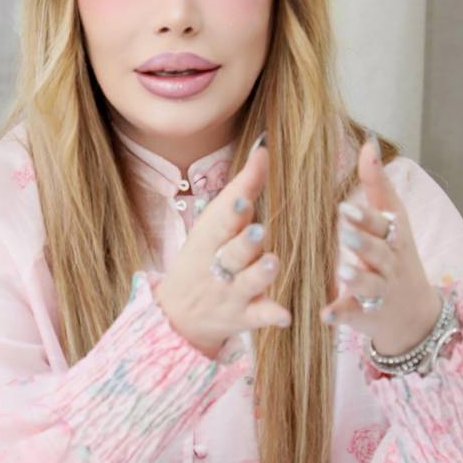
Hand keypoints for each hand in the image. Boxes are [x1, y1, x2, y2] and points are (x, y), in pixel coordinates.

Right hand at [152, 141, 291, 359]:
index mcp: (209, 239)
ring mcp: (232, 293)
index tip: (243, 197)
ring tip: (271, 263)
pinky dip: (272, 316)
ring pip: (249, 283)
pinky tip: (285, 315)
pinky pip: (260, 317)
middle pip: (233, 253)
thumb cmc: (202, 258)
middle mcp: (219, 265)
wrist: (177, 316)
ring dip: (260, 273)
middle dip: (244, 242)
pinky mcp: (244, 317)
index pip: (221, 220)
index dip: (232, 210)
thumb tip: (265, 145)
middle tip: (258, 231)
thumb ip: (242, 189)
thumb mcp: (212, 225)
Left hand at [320, 137, 441, 357]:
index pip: (385, 223)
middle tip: (344, 232)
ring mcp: (381, 292)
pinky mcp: (367, 315)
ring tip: (341, 270)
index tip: (344, 205)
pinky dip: (340, 315)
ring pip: (370, 285)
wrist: (415, 315)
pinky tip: (324, 313)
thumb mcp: (395, 221)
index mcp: (395, 238)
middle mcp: (391, 264)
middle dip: (363, 242)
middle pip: (378, 252)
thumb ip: (378, 185)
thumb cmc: (397, 257)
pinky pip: (354, 315)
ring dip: (357, 277)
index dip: (367, 215)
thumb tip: (368, 142)